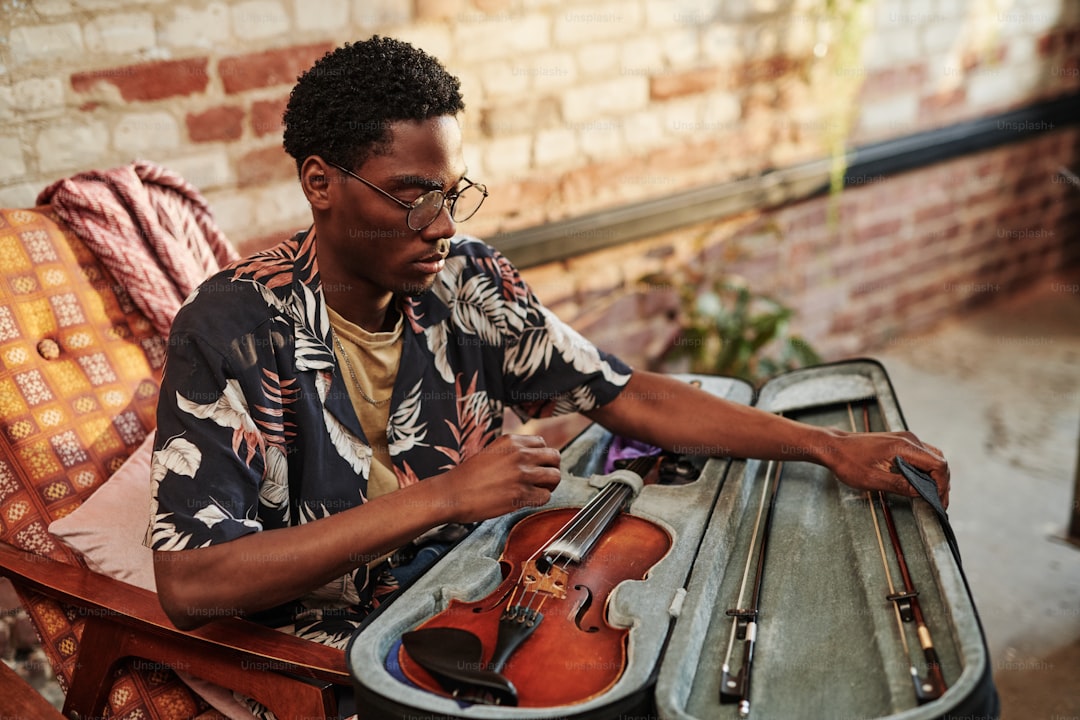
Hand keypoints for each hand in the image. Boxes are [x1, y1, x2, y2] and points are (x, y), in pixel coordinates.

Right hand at [438, 434, 561, 522]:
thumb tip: (532, 457)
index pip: (543, 443)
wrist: (452, 493)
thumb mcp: (492, 451)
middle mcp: (520, 454)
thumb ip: (512, 451)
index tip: (537, 465)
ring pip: (555, 476)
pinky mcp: (521, 494)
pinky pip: (546, 496)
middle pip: (554, 457)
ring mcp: (522, 474)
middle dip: (551, 468)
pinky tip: (527, 500)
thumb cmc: (468, 476)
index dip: (542, 456)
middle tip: (543, 479)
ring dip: (549, 485)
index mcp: (512, 441)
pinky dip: (539, 500)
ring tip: (537, 490)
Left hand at [827, 430, 949, 507]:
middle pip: (939, 461)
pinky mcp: (900, 443)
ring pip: (932, 458)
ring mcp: (905, 439)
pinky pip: (921, 456)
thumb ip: (900, 486)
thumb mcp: (873, 479)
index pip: (938, 465)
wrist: (834, 447)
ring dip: (935, 477)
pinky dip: (926, 470)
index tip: (938, 501)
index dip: (942, 485)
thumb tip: (922, 493)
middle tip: (938, 503)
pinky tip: (921, 484)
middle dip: (942, 483)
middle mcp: (908, 439)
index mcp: (904, 446)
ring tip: (932, 496)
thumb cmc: (848, 462)